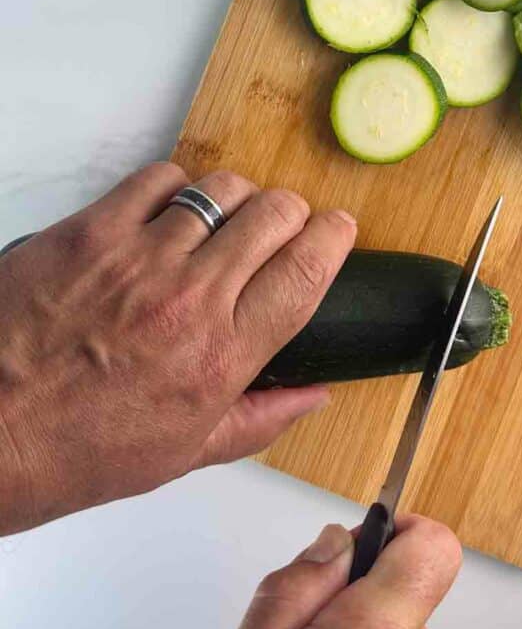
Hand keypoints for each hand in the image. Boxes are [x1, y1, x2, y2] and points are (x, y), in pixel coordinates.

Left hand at [0, 163, 355, 534]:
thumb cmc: (78, 447)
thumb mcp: (185, 451)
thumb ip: (262, 418)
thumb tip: (315, 394)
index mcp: (222, 356)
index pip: (307, 270)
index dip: (333, 238)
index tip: (336, 230)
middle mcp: (192, 298)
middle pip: (275, 214)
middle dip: (290, 213)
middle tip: (279, 227)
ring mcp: (142, 257)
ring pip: (223, 188)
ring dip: (236, 200)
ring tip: (220, 222)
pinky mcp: (95, 230)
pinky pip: (161, 178)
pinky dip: (175, 189)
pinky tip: (166, 215)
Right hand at [239, 515, 461, 628]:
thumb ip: (302, 577)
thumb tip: (336, 539)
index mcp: (377, 626)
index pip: (435, 542)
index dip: (395, 524)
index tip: (364, 532)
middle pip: (411, 569)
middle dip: (363, 568)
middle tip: (321, 598)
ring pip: (398, 600)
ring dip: (360, 602)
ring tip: (315, 627)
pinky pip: (391, 622)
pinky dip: (362, 623)